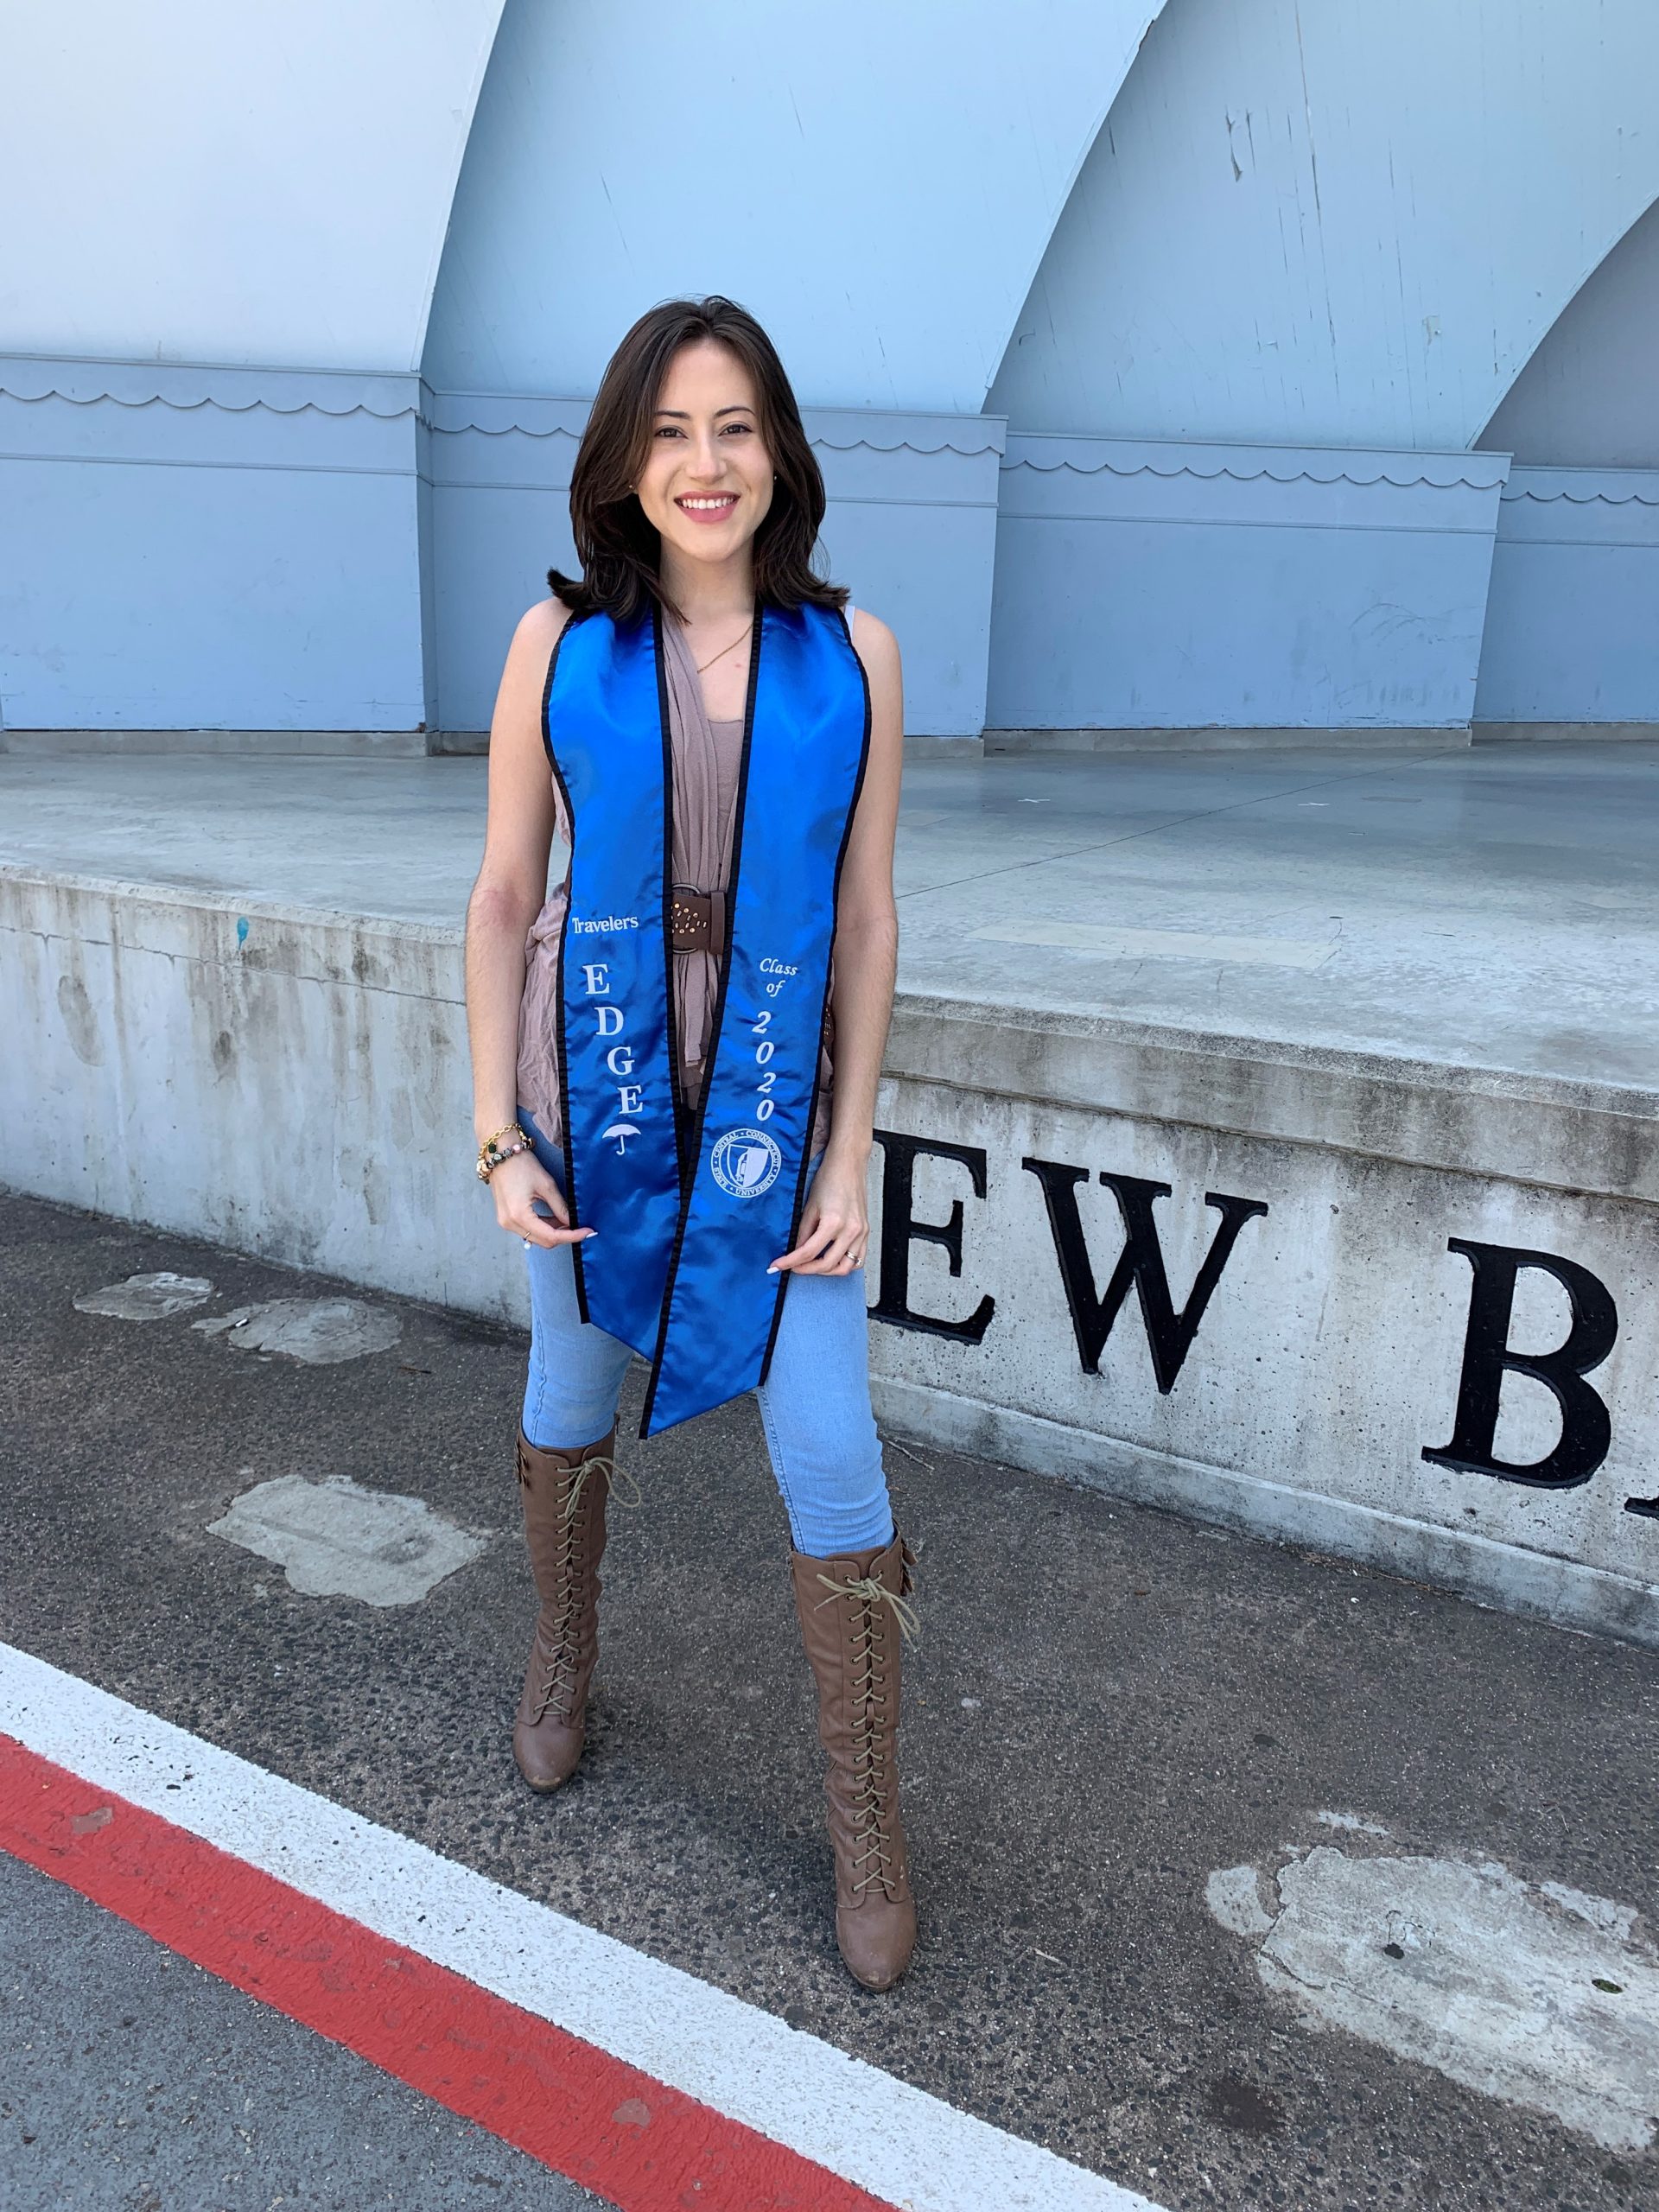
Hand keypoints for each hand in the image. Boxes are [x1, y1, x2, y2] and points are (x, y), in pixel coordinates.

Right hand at [490, 1148, 593, 1248]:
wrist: (501, 1154)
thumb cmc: (521, 1164)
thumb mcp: (546, 1185)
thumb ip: (561, 1207)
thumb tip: (573, 1221)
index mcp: (519, 1215)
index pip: (551, 1236)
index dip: (572, 1236)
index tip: (587, 1232)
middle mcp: (510, 1223)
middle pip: (543, 1241)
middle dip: (564, 1235)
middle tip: (580, 1227)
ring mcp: (506, 1222)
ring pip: (536, 1237)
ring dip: (554, 1232)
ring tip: (568, 1219)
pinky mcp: (507, 1218)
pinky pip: (528, 1230)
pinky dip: (543, 1227)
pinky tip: (554, 1218)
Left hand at [769, 1151, 867, 1276]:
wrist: (848, 1165)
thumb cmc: (830, 1178)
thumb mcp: (810, 1206)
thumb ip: (803, 1232)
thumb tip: (796, 1250)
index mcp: (834, 1222)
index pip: (808, 1252)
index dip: (790, 1262)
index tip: (778, 1266)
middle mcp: (850, 1230)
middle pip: (826, 1264)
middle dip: (806, 1269)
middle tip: (793, 1267)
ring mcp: (861, 1232)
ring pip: (845, 1267)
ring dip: (826, 1271)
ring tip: (812, 1266)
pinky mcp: (866, 1231)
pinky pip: (858, 1259)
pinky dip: (844, 1264)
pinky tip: (832, 1260)